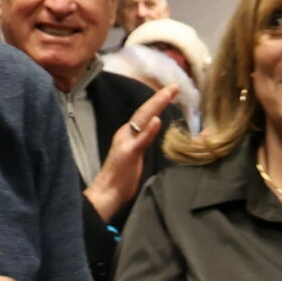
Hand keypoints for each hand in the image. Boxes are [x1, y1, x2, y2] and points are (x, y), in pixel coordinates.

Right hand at [84, 84, 177, 222]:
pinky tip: (157, 120)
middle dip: (159, 97)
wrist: (107, 193)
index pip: (146, 114)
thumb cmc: (122, 178)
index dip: (158, 102)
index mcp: (129, 134)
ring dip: (156, 105)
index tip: (171, 90)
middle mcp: (126, 133)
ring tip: (168, 93)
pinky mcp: (127, 153)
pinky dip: (149, 129)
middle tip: (174, 86)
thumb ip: (145, 141)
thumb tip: (155, 129)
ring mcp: (126, 142)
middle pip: (145, 111)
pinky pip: (140, 139)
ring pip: (142, 119)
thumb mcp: (137, 155)